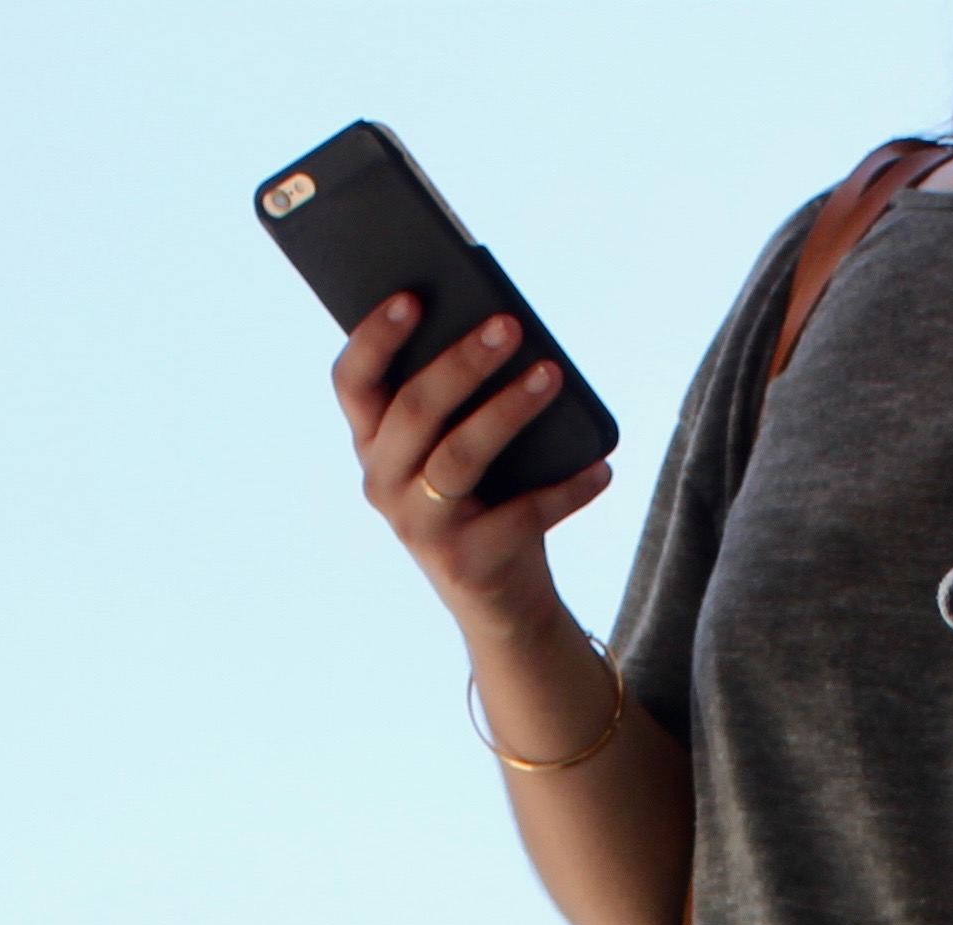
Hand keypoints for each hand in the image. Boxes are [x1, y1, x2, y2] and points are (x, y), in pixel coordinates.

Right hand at [330, 296, 613, 635]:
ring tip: (553, 375)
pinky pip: (520, 515)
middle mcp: (383, 482)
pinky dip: (566, 490)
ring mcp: (419, 526)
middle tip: (509, 326)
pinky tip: (601, 468)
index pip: (352, 382)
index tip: (411, 296)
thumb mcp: (457, 444)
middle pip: (414, 411)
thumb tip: (502, 328)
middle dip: (462, 363)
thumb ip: (460, 396)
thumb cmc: (482, 497)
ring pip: (459, 456)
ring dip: (509, 411)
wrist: (500, 599)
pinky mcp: (464, 562)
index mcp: (373, 441)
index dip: (373, 338)